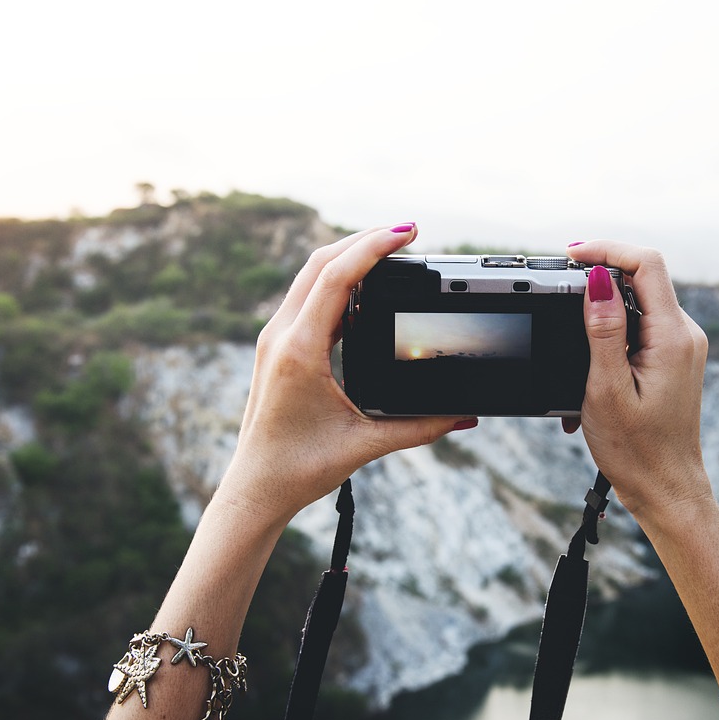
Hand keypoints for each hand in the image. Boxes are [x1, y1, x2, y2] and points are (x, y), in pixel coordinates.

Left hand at [215, 224, 474, 524]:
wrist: (254, 488)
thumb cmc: (299, 468)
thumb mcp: (366, 445)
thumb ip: (420, 428)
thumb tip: (464, 416)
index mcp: (300, 351)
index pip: (337, 277)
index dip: (373, 247)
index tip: (407, 232)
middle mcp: (281, 336)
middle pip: (321, 263)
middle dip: (364, 240)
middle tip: (407, 231)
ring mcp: (275, 339)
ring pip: (310, 276)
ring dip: (348, 256)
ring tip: (388, 250)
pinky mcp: (277, 347)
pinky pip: (306, 297)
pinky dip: (335, 281)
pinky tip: (363, 288)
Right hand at [564, 241, 709, 515]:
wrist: (666, 489)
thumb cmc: (636, 451)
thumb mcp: (606, 388)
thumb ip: (603, 330)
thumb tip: (598, 279)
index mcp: (673, 337)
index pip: (646, 263)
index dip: (607, 249)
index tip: (570, 255)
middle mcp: (685, 334)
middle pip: (642, 277)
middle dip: (598, 278)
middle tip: (558, 291)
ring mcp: (682, 346)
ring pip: (638, 302)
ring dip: (601, 313)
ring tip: (572, 350)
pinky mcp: (674, 358)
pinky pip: (641, 328)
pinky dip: (611, 336)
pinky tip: (589, 369)